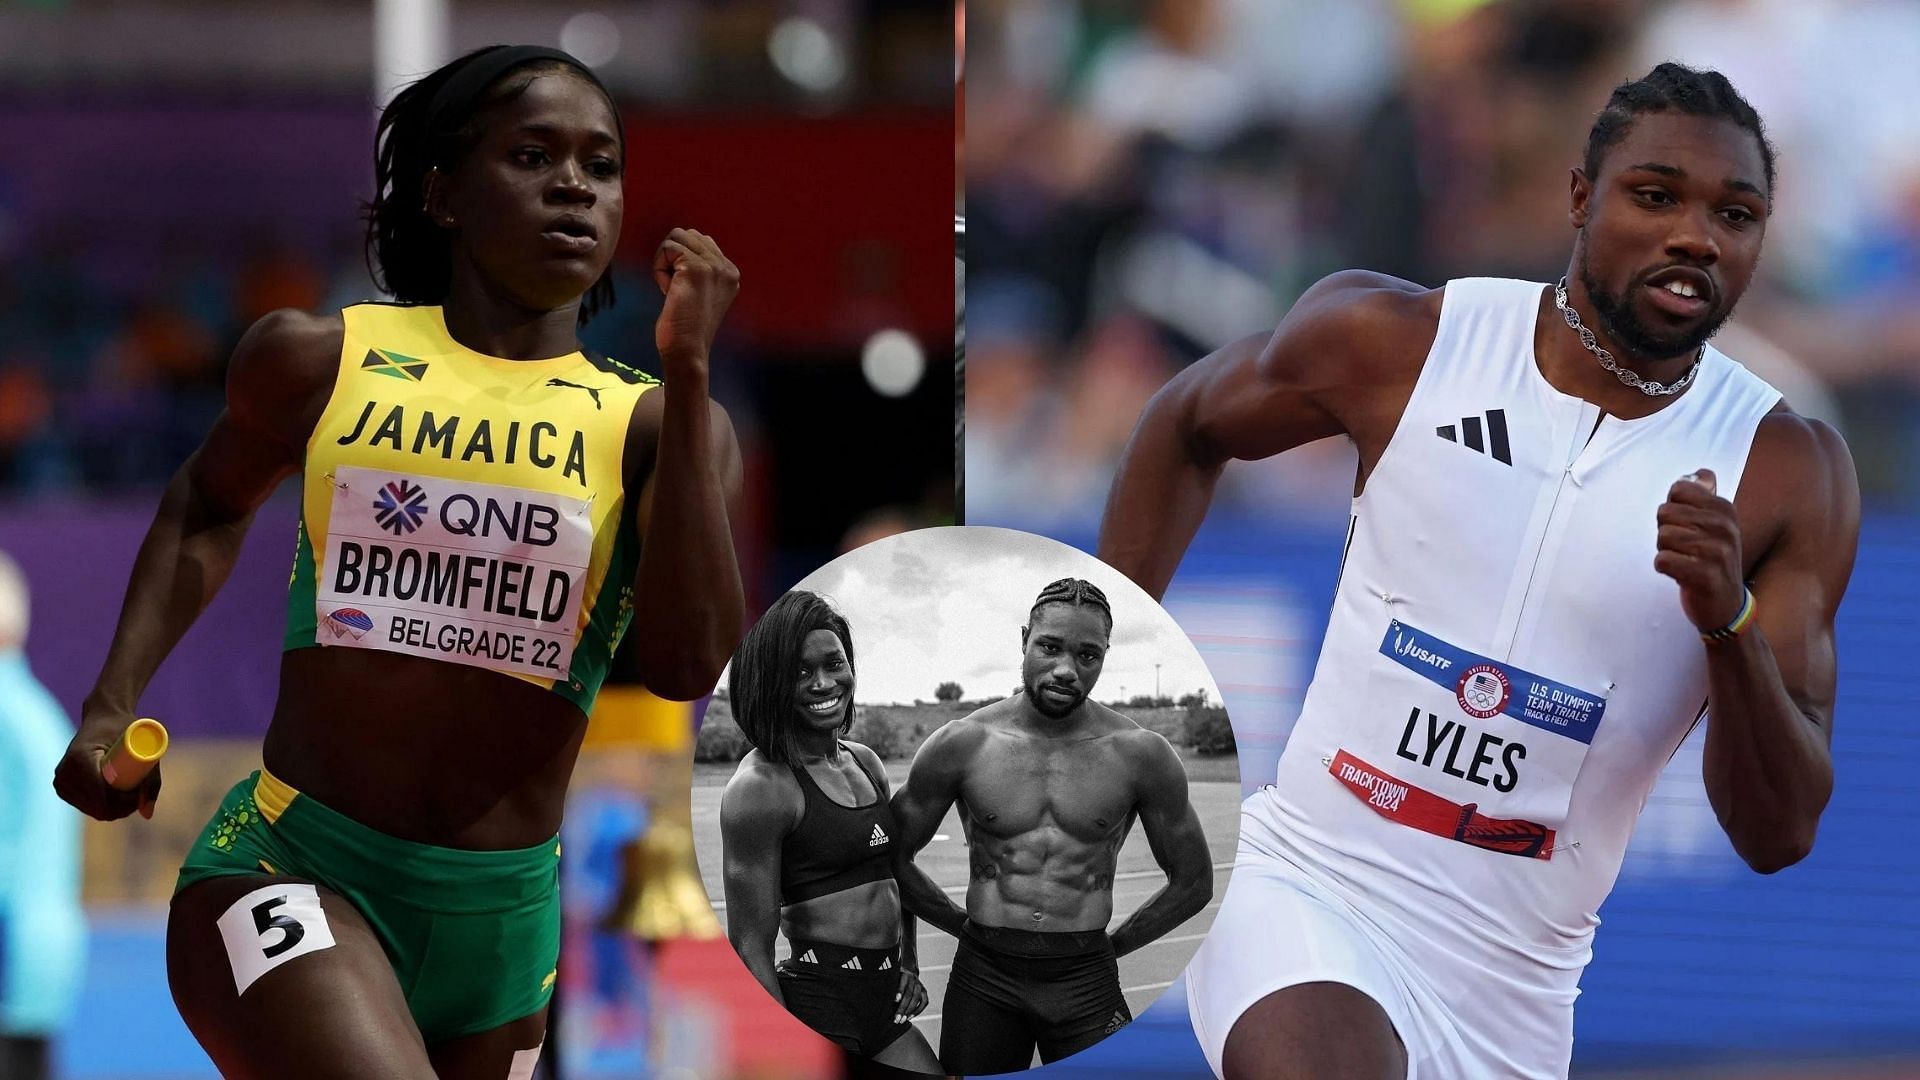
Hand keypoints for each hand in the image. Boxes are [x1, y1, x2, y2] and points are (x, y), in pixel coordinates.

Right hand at [52, 705, 161, 820]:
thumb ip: (151, 782)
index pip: (101, 797)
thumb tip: (147, 815)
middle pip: (96, 807)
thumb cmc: (124, 728)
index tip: (140, 794)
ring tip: (130, 793)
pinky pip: (84, 805)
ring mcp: (60, 779)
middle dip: (120, 808)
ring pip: (91, 809)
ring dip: (111, 809)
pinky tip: (114, 798)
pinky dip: (100, 807)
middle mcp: (65, 771)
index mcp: (81, 759)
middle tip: (139, 795)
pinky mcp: (61, 784)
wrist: (103, 716)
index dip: (123, 804)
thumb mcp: (144, 747)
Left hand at [651, 228, 738, 373]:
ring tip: (673, 289)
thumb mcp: (700, 293)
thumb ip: (699, 268)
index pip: (700, 240)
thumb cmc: (686, 328)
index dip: (681, 261)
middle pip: (687, 234)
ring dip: (665, 262)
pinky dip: (659, 269)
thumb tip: (680, 242)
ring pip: (675, 237)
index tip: (685, 292)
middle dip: (673, 257)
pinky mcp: (697, 267)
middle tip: (677, 289)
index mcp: (730, 273)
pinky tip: (668, 290)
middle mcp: (726, 267)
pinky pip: (666, 249)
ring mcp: (714, 266)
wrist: (687, 350)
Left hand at [893, 969, 929, 1023]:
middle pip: (909, 994)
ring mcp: (920, 985)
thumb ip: (888, 988)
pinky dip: (918, 1011)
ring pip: (917, 999)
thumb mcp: (890, 981)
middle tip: (896, 1019)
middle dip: (903, 1008)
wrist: (905, 975)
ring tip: (902, 1020)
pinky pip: (924, 1002)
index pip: (902, 983)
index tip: (895, 1000)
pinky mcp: (924, 991)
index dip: (900, 991)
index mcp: (903, 974)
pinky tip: (910, 1017)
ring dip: (910, 1011)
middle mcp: (913, 978)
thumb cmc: (893, 981)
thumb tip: (881, 1001)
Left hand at [1654, 468, 1745, 631]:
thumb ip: (1704, 497)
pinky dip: (1664, 568)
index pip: (1678, 489)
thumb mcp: (1715, 526)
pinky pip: (1662, 560)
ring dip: (1666, 551)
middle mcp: (1725, 526)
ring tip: (1684, 561)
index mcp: (1725, 509)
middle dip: (1666, 532)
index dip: (1672, 509)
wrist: (1726, 606)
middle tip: (1684, 549)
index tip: (1686, 526)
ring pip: (1662, 536)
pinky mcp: (1705, 575)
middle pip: (1665, 512)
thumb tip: (1701, 473)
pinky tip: (1680, 574)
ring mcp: (1718, 551)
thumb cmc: (1713, 560)